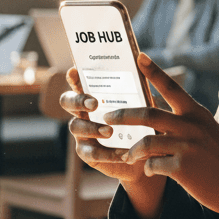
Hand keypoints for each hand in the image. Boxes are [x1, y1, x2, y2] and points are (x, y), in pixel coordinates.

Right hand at [59, 64, 165, 188]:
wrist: (150, 155)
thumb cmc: (146, 124)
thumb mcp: (146, 107)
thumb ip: (141, 91)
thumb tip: (143, 63)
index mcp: (95, 95)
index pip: (79, 82)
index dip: (74, 77)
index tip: (75, 71)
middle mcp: (83, 112)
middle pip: (67, 101)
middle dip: (78, 100)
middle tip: (94, 103)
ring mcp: (82, 133)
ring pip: (75, 126)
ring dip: (92, 127)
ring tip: (110, 131)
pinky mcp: (88, 154)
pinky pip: (91, 153)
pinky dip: (108, 153)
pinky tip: (123, 154)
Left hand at [109, 55, 218, 218]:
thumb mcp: (207, 132)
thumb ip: (186, 122)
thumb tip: (159, 116)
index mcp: (197, 114)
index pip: (172, 87)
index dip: (154, 72)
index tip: (139, 56)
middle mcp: (192, 126)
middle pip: (148, 114)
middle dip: (123, 115)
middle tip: (108, 116)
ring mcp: (187, 147)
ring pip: (146, 142)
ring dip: (132, 150)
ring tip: (127, 155)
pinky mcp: (183, 169)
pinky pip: (152, 165)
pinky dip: (147, 168)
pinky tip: (151, 172)